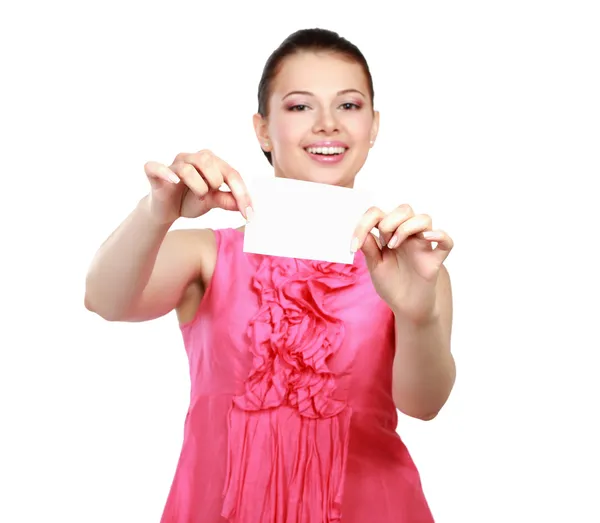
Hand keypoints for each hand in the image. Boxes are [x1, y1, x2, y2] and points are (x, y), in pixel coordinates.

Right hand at [144, 150, 252, 223]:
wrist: (166, 210)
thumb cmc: (190, 200)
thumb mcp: (212, 202)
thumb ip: (227, 200)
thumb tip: (245, 206)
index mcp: (211, 163)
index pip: (231, 173)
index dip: (241, 193)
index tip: (249, 213)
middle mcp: (192, 158)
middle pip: (210, 162)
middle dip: (216, 182)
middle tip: (211, 195)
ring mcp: (174, 164)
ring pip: (188, 168)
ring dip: (197, 186)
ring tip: (198, 195)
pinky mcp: (155, 173)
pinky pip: (157, 167)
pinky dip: (165, 173)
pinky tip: (174, 181)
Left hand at [351, 204, 453, 322]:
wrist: (406, 306)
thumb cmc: (391, 283)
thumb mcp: (375, 265)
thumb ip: (369, 248)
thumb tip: (362, 232)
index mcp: (389, 234)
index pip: (379, 214)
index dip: (363, 224)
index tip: (353, 246)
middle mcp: (407, 235)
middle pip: (404, 209)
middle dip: (389, 221)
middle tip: (383, 243)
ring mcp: (422, 245)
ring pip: (424, 218)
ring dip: (406, 228)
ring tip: (394, 246)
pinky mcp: (435, 259)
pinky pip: (446, 241)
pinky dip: (440, 235)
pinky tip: (427, 238)